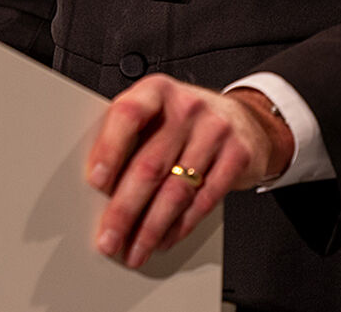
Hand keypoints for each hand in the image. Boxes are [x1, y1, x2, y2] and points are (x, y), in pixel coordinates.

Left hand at [84, 76, 291, 267]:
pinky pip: (203, 200)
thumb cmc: (185, 120)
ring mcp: (216, 131)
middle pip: (150, 164)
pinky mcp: (238, 156)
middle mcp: (187, 107)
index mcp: (156, 91)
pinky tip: (164, 239)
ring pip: (176, 190)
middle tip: (109, 237)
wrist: (244, 120)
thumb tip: (97, 189)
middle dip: (125, 209)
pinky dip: (180, 226)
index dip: (110, 149)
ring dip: (151, 228)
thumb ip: (128, 137)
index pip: (128, 115)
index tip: (96, 182)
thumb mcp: (155, 113)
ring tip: (135, 249)